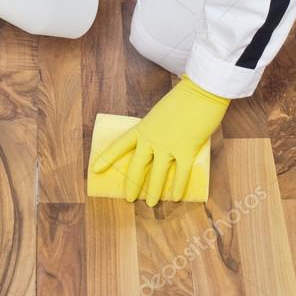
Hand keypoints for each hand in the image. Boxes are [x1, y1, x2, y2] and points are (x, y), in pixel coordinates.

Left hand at [92, 75, 230, 205]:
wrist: (200, 92)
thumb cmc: (183, 99)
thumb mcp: (161, 114)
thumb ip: (159, 131)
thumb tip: (163, 151)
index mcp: (143, 127)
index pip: (120, 144)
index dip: (107, 158)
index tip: (95, 169)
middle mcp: (152, 139)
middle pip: (137, 166)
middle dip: (132, 185)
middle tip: (129, 198)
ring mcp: (168, 146)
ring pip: (157, 175)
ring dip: (154, 192)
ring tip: (151, 203)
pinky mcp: (186, 150)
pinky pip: (180, 175)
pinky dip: (177, 188)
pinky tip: (175, 197)